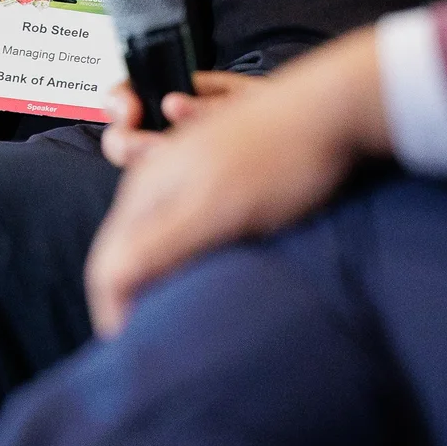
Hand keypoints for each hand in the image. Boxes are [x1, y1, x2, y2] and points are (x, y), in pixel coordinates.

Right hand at [84, 31, 388, 337]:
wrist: (338, 103)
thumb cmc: (282, 159)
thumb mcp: (214, 211)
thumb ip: (155, 247)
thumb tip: (108, 291)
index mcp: (149, 185)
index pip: (109, 257)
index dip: (115, 305)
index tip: (134, 341)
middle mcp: (161, 170)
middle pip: (128, 240)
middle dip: (131, 283)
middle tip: (158, 321)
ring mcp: (191, 161)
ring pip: (158, 225)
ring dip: (157, 261)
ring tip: (178, 294)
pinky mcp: (222, 161)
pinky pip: (188, 209)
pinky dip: (188, 239)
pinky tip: (209, 250)